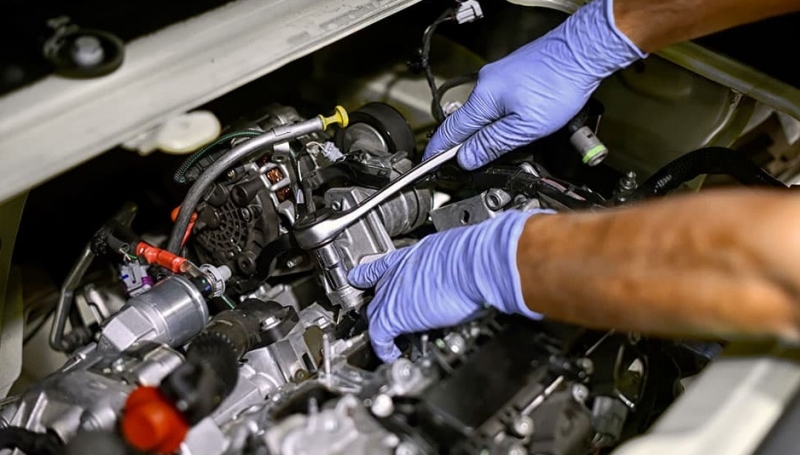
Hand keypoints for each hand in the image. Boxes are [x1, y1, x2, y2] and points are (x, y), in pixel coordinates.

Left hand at [347, 210, 546, 361]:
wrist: (475, 264)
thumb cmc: (476, 258)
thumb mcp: (456, 257)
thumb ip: (449, 269)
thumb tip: (461, 277)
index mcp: (414, 255)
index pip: (383, 264)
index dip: (370, 274)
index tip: (359, 277)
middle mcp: (399, 271)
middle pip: (378, 292)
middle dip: (382, 305)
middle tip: (393, 318)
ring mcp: (392, 292)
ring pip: (375, 313)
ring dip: (383, 328)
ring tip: (391, 341)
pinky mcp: (393, 314)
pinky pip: (379, 336)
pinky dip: (384, 349)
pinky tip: (391, 356)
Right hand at [423, 0, 644, 169]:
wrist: (583, 52)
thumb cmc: (561, 83)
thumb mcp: (526, 126)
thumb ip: (493, 144)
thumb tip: (467, 158)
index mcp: (484, 98)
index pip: (452, 130)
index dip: (439, 150)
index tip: (431, 163)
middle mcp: (487, 84)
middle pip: (465, 121)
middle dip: (462, 144)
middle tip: (462, 165)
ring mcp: (499, 77)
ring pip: (482, 112)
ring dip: (482, 132)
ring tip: (488, 151)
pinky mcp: (513, 75)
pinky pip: (495, 102)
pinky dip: (496, 119)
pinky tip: (509, 127)